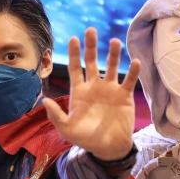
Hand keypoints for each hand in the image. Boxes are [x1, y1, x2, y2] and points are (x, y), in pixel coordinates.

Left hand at [43, 29, 139, 160]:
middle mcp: (94, 86)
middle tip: (91, 31)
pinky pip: (129, 80)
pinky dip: (132, 71)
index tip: (73, 39)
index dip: (74, 54)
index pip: (75, 68)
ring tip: (114, 42)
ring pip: (112, 67)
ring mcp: (110, 89)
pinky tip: (134, 62)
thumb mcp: (67, 129)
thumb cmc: (86, 138)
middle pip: (92, 62)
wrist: (108, 148)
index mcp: (79, 92)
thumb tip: (45, 100)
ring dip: (113, 54)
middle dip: (91, 47)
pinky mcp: (124, 95)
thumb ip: (56, 115)